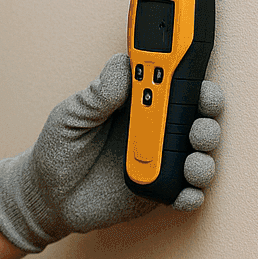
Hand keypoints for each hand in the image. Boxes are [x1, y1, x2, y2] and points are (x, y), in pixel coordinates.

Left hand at [0, 52, 223, 251]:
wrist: (49, 196)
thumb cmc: (60, 149)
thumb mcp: (72, 115)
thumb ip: (98, 93)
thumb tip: (124, 64)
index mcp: (137, 104)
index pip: (172, 81)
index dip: (188, 70)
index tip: (193, 62)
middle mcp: (156, 130)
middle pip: (198, 114)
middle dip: (208, 110)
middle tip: (201, 114)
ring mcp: (162, 162)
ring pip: (201, 154)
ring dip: (205, 154)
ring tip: (191, 160)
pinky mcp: (160, 192)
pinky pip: (188, 194)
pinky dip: (193, 194)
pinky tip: (184, 192)